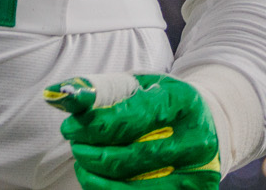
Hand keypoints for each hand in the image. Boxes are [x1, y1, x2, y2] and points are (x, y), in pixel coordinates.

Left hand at [45, 72, 221, 188]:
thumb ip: (98, 90)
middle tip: (74, 144)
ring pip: (130, 187)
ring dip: (95, 176)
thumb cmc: (162, 102)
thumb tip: (59, 95)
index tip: (70, 127)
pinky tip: (97, 178)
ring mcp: (194, 174)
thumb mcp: (136, 86)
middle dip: (89, 153)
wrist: (206, 125)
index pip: (128, 119)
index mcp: (181, 102)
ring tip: (83, 162)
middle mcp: (194, 141)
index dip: (92, 126)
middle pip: (127, 158)